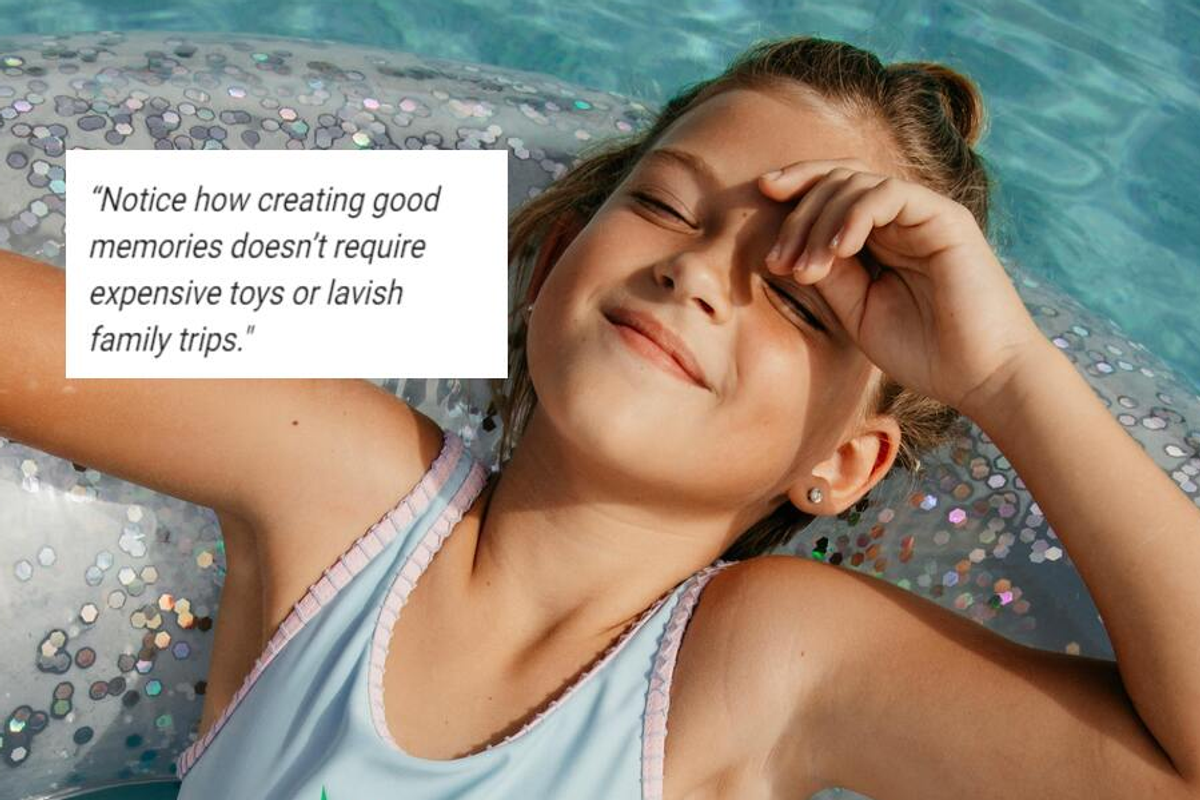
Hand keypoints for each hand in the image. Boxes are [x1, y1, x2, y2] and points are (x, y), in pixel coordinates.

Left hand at [759, 158, 1046, 413]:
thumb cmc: (922, 351)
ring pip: (856, 182)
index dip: (795, 188)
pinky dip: (855, 215)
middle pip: (837, 177)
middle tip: (778, 260)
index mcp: (880, 235)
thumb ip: (826, 274)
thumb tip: (787, 246)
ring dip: (819, 222)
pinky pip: (890, 194)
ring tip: (805, 268)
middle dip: (797, 213)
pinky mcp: (945, 218)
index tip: (758, 199)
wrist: (981, 377)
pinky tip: (838, 251)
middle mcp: (901, 217)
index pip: (832, 190)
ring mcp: (923, 214)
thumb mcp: (856, 311)